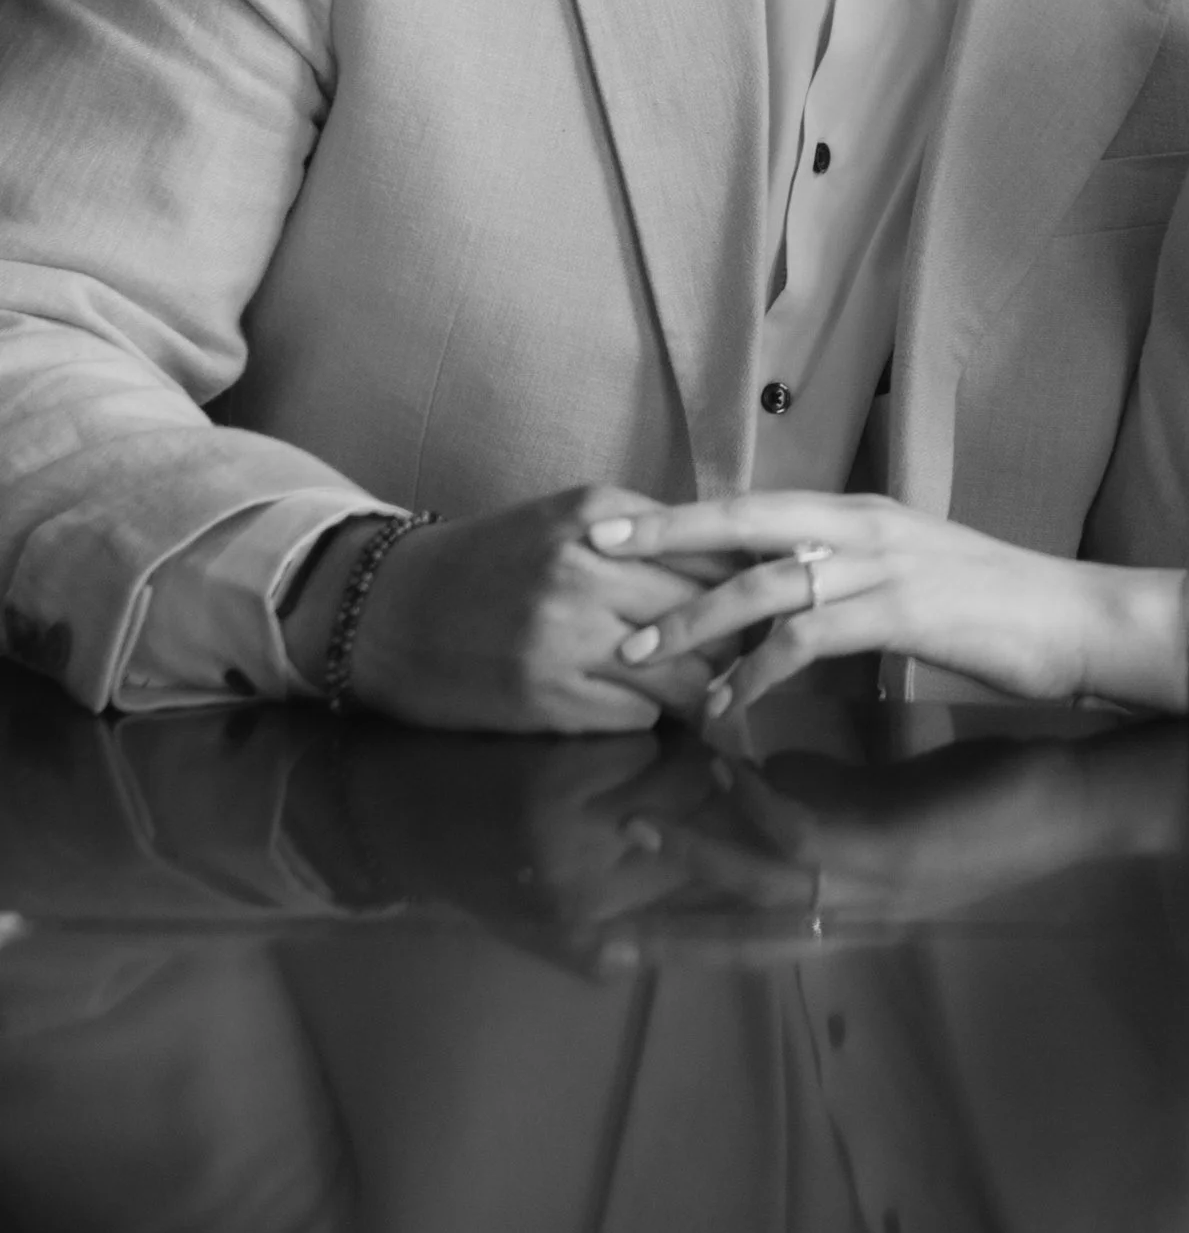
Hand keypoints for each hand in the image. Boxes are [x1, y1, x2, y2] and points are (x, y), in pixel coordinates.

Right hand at [324, 486, 709, 735]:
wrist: (387, 610)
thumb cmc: (491, 566)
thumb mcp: (567, 525)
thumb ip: (648, 538)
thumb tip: (741, 570)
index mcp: (600, 516)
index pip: (717, 553)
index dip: (747, 586)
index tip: (758, 606)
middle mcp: (587, 569)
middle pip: (712, 615)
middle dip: (733, 642)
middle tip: (738, 658)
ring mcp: (566, 635)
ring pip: (686, 674)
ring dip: (696, 688)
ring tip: (691, 689)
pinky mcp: (547, 696)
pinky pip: (640, 716)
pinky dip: (646, 715)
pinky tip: (630, 706)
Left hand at [583, 495, 1171, 733]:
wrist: (1079, 619)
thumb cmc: (995, 610)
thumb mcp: (908, 582)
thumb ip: (844, 587)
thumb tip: (781, 616)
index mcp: (858, 512)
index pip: (752, 504)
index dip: (681, 513)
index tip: (616, 521)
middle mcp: (862, 524)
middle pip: (741, 521)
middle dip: (663, 538)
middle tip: (593, 553)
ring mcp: (882, 563)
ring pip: (762, 581)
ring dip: (693, 620)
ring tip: (638, 653)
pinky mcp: (901, 610)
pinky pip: (807, 637)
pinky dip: (756, 670)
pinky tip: (725, 703)